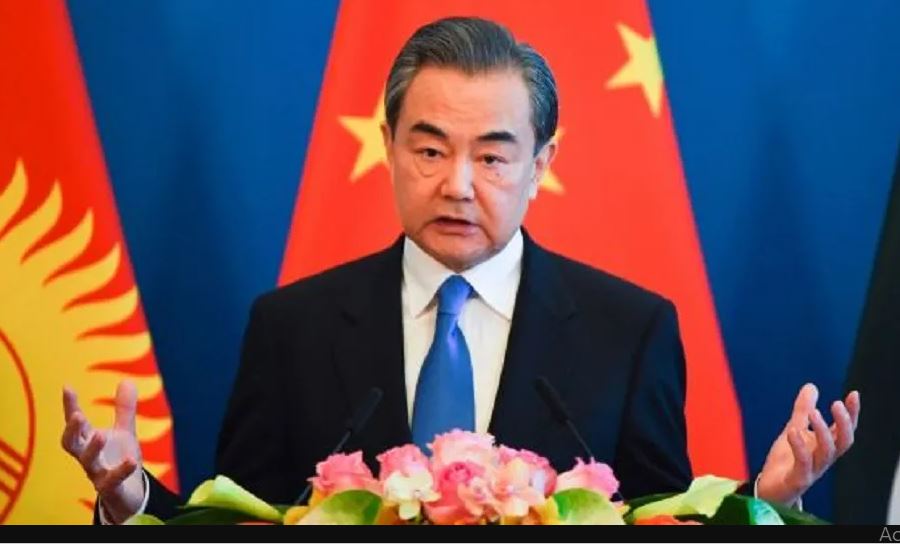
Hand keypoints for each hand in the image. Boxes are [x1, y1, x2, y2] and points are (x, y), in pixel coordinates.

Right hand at [61, 381, 145, 523]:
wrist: (130, 493)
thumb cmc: (119, 460)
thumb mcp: (124, 431)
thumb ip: (124, 408)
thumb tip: (126, 380)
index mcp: (88, 441)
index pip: (76, 422)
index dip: (70, 406)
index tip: (66, 387)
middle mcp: (87, 457)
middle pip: (71, 444)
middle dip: (72, 430)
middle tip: (77, 415)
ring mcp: (97, 474)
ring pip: (87, 463)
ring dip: (92, 449)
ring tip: (100, 435)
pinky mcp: (110, 489)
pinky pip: (111, 481)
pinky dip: (121, 471)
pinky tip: (132, 461)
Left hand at [756, 383, 859, 506]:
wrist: (770, 489)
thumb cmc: (786, 461)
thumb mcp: (794, 429)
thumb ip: (802, 410)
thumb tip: (811, 386)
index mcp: (825, 446)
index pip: (844, 430)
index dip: (852, 414)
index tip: (853, 394)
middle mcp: (823, 459)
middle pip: (843, 442)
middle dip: (844, 423)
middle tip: (836, 403)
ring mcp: (812, 470)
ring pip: (826, 452)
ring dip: (822, 432)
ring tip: (814, 412)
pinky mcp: (798, 480)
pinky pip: (803, 464)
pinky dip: (799, 447)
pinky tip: (793, 431)